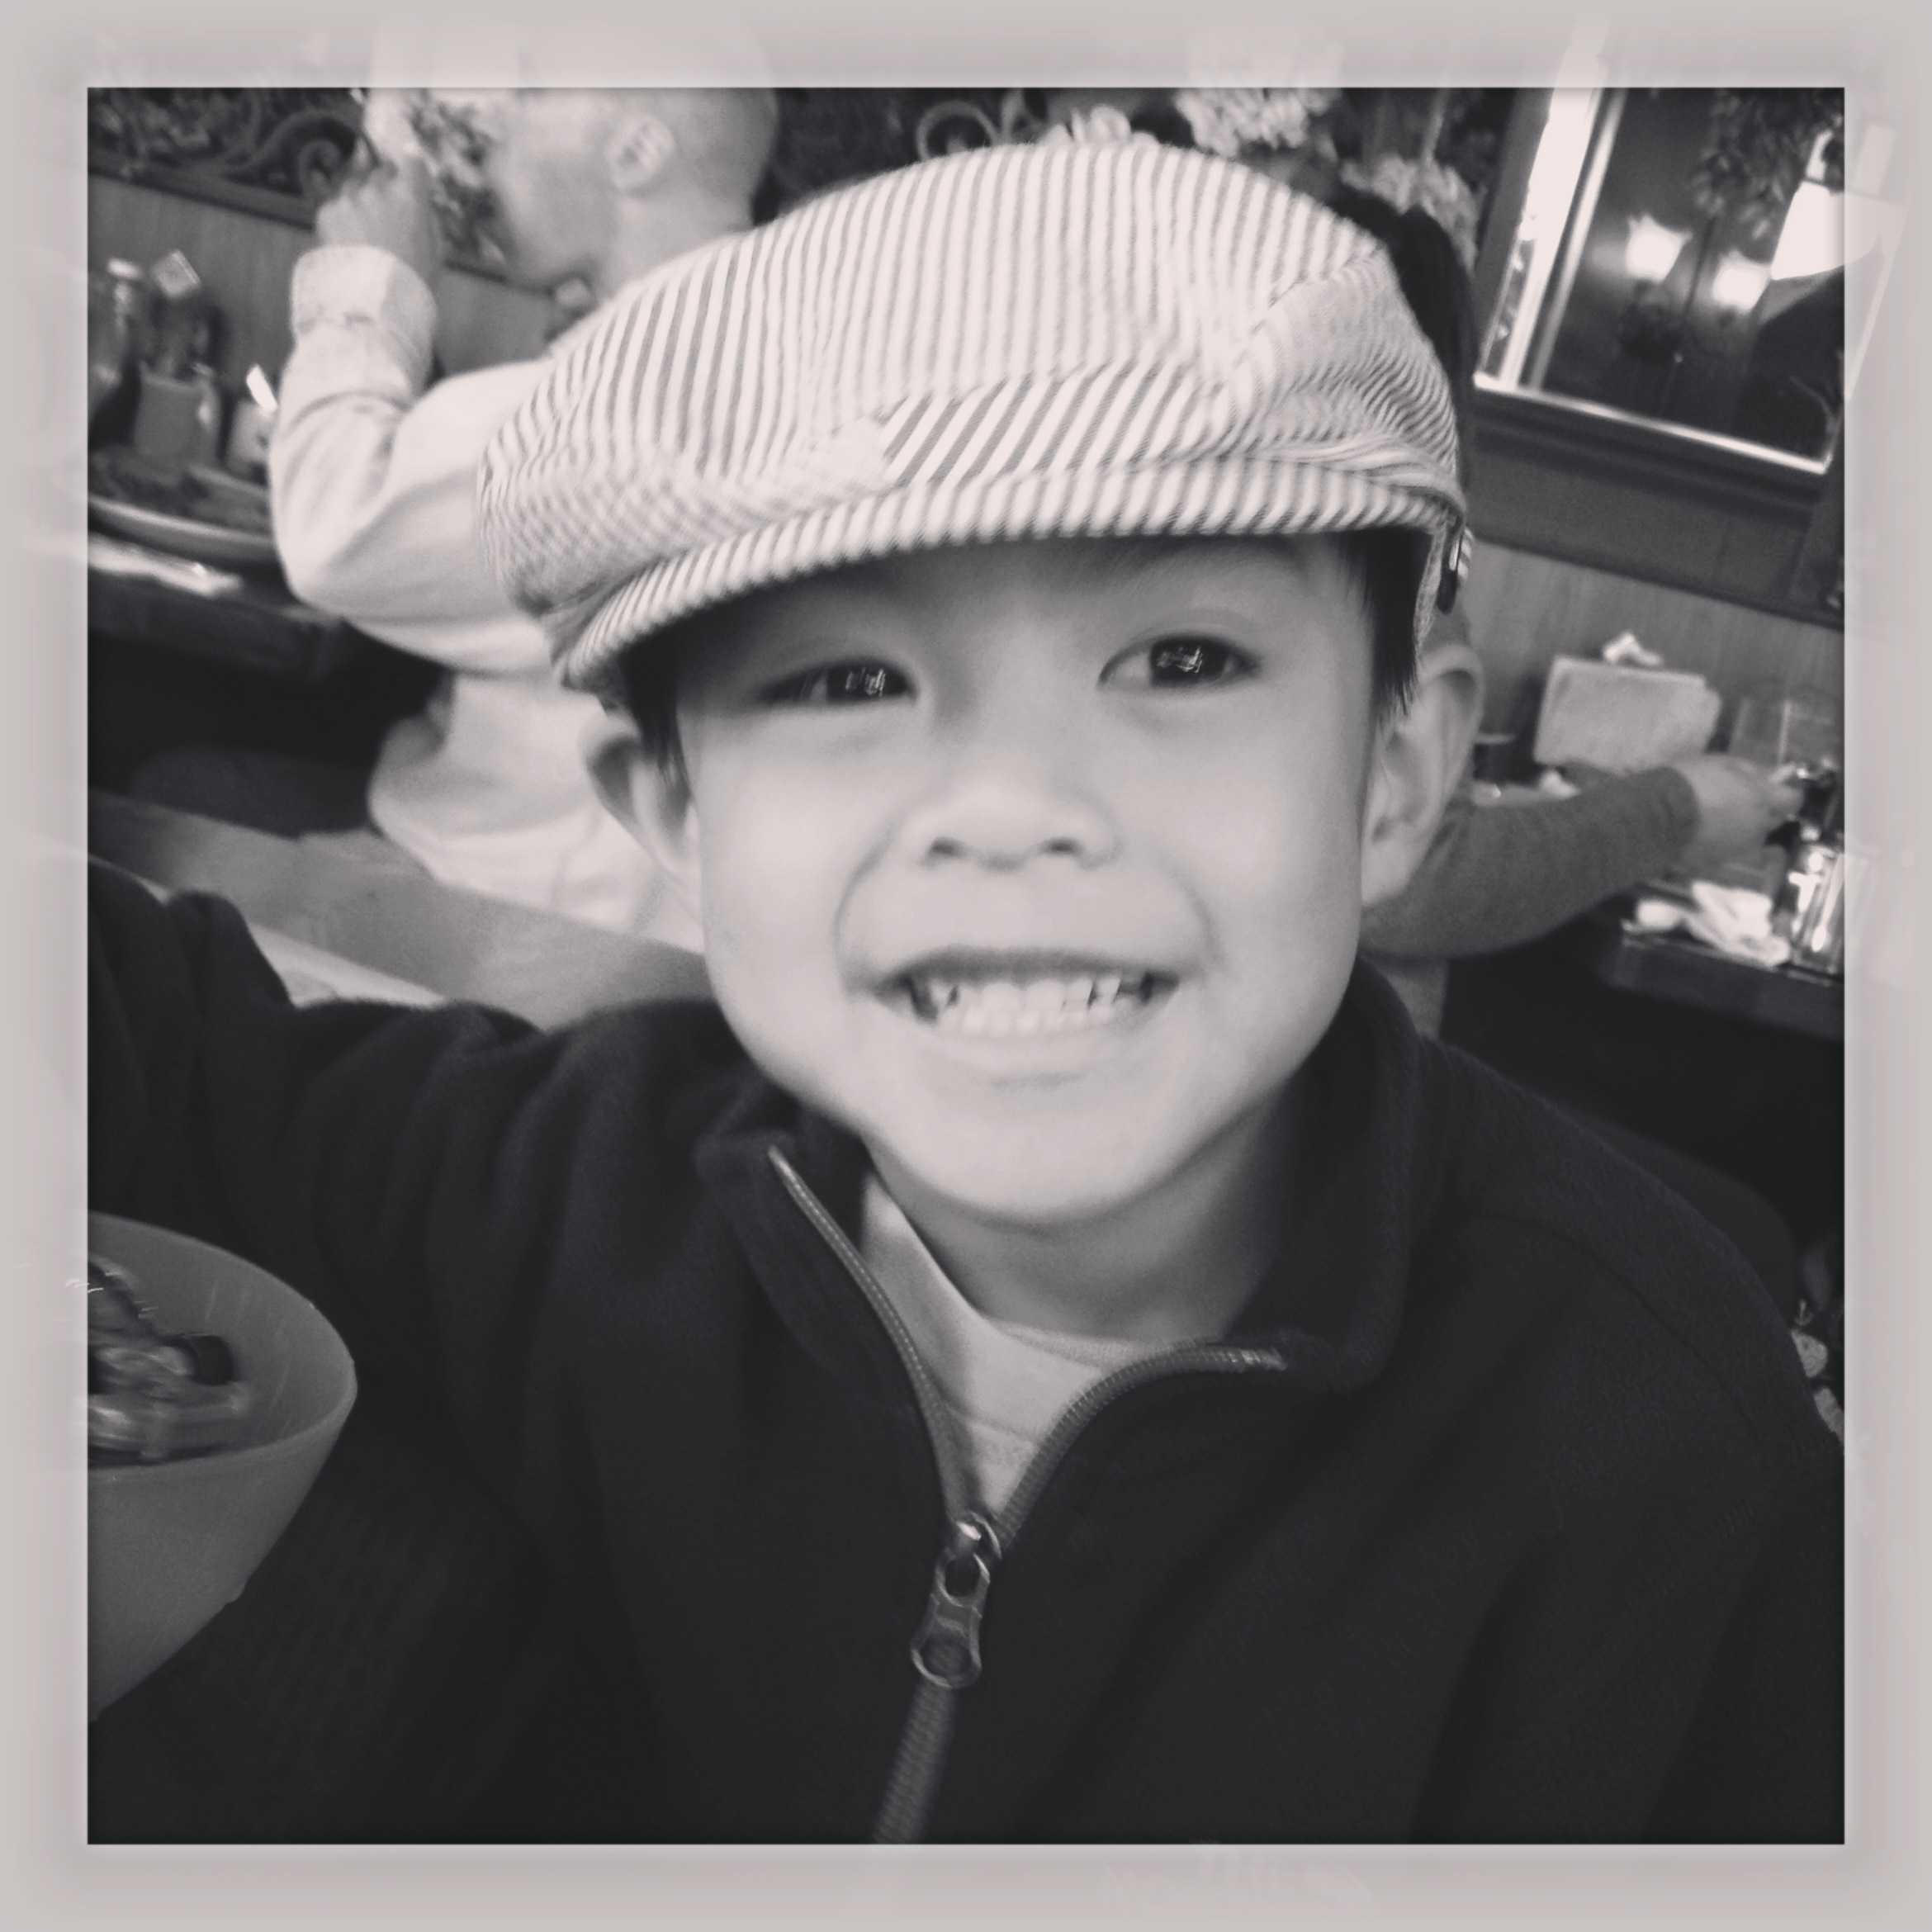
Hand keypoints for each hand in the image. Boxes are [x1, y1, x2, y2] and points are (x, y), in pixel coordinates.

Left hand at [315, 154, 442, 286]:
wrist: (371, 306)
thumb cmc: (411, 284)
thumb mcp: (434, 252)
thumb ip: (426, 220)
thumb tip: (421, 203)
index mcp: (409, 198)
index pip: (412, 162)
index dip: (411, 171)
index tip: (410, 178)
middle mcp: (377, 190)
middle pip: (380, 173)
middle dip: (384, 188)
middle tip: (386, 216)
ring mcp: (349, 199)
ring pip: (355, 187)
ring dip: (360, 203)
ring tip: (365, 237)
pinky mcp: (326, 212)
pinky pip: (336, 208)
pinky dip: (341, 222)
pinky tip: (349, 246)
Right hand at [1671, 754, 1802, 871]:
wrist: (1655, 815)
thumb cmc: (1690, 781)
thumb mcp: (1724, 764)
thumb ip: (1756, 772)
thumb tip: (1781, 775)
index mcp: (1763, 801)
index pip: (1794, 800)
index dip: (1788, 792)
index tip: (1778, 787)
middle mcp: (1757, 828)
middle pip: (1774, 820)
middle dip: (1766, 810)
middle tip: (1742, 798)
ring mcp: (1737, 849)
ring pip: (1752, 838)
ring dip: (1744, 827)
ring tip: (1719, 817)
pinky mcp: (1716, 862)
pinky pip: (1729, 850)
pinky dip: (1723, 841)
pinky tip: (1704, 832)